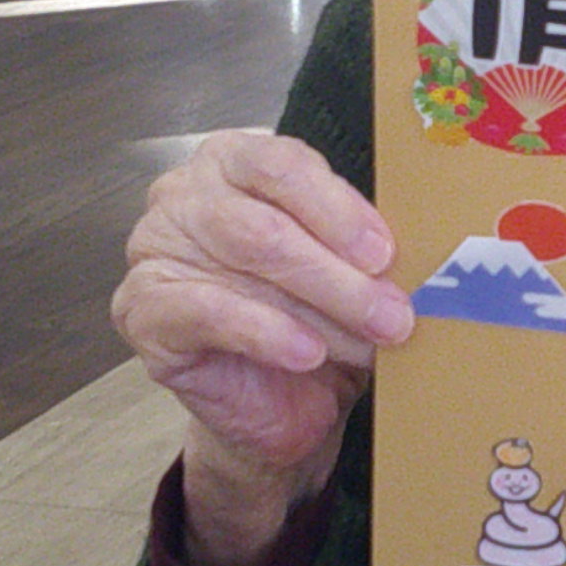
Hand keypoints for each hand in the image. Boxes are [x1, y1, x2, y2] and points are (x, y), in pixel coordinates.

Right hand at [113, 129, 413, 565]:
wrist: (282, 404)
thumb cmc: (319, 321)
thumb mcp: (351, 272)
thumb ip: (366, 246)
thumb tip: (423, 249)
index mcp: (237, 161)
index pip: (283, 164)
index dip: (339, 208)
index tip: (385, 254)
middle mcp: (186, 193)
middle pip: (266, 221)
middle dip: (339, 273)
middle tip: (395, 313)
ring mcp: (155, 247)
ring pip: (243, 260)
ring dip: (318, 303)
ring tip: (369, 341)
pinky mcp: (142, 309)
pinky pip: (205, 312)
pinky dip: (265, 333)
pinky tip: (306, 353)